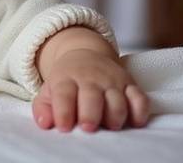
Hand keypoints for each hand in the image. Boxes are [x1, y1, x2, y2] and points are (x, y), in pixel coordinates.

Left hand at [31, 48, 148, 131]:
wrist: (84, 54)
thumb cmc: (66, 81)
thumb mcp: (49, 90)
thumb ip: (43, 107)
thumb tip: (44, 123)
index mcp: (67, 79)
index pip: (64, 94)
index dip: (63, 111)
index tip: (64, 127)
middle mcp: (90, 78)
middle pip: (92, 96)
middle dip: (90, 114)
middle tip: (88, 128)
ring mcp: (111, 80)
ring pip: (117, 99)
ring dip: (115, 115)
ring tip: (110, 126)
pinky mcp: (129, 83)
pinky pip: (139, 97)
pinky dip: (140, 111)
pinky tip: (134, 122)